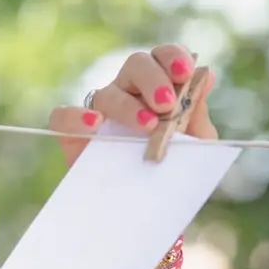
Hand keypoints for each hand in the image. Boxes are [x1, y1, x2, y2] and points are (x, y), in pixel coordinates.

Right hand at [49, 44, 217, 166]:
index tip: (185, 72)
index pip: (164, 57)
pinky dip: (76, 117)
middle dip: (153, 78)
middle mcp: (128, 94)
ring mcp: (99, 113)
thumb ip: (197, 112)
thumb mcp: (195, 143)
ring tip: (147, 126)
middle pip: (135, 64)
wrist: (147, 211)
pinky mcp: (74, 136)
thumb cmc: (172, 172)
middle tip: (166, 104)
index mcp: (160, 88)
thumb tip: (205, 75)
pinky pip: (63, 117)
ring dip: (127, 105)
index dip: (173, 56)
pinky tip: (96, 125)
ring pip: (106, 93)